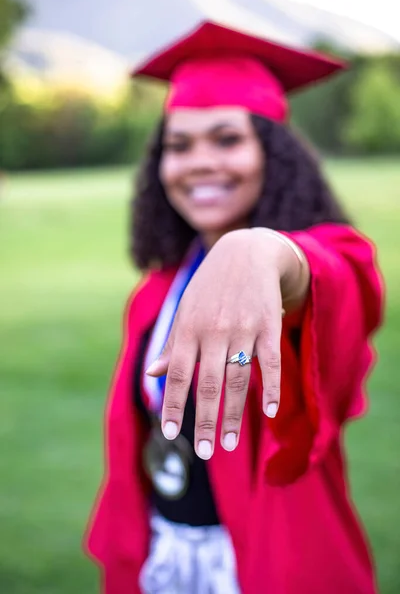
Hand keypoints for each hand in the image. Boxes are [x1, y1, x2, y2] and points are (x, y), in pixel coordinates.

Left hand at [146, 228, 307, 459]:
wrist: (246, 252)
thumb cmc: (210, 287)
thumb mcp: (185, 310)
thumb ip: (172, 344)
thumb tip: (152, 373)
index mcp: (189, 328)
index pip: (180, 374)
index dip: (174, 405)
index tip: (170, 434)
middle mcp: (214, 330)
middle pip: (208, 384)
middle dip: (204, 420)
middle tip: (203, 451)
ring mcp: (243, 328)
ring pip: (238, 379)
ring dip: (234, 415)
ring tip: (230, 444)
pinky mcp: (268, 325)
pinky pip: (271, 362)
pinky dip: (272, 387)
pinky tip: (270, 412)